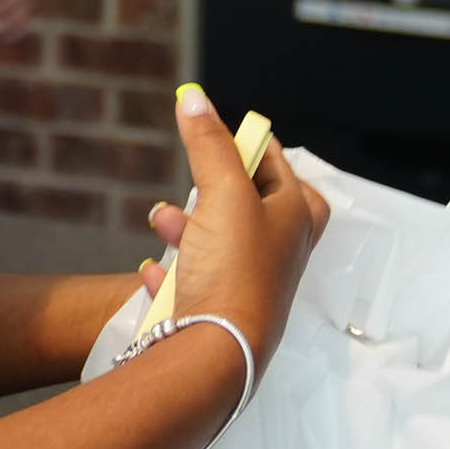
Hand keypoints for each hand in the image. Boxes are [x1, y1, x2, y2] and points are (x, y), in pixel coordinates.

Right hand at [134, 86, 328, 372]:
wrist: (216, 351)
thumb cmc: (235, 272)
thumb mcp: (224, 192)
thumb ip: (209, 144)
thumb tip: (193, 97)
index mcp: (297, 218)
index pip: (280, 166)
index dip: (251, 145)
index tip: (221, 132)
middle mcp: (280, 251)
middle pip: (247, 204)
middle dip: (210, 189)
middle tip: (195, 181)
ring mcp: (251, 283)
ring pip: (216, 241)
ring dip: (184, 228)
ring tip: (160, 220)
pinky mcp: (220, 310)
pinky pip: (192, 283)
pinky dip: (171, 273)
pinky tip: (153, 271)